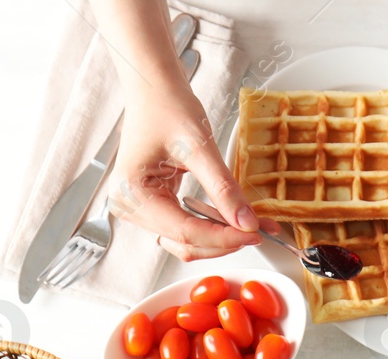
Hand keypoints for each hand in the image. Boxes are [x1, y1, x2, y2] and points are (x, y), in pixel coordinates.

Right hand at [109, 82, 261, 260]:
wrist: (155, 88)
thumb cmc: (167, 106)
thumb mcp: (200, 147)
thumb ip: (224, 188)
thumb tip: (246, 223)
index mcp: (131, 193)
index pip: (185, 231)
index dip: (224, 237)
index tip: (255, 233)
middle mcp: (129, 205)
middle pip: (184, 242)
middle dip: (224, 240)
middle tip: (258, 231)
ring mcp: (139, 208)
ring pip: (185, 241)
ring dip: (219, 238)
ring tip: (248, 225)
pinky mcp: (153, 206)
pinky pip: (185, 228)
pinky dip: (210, 227)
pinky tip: (232, 219)